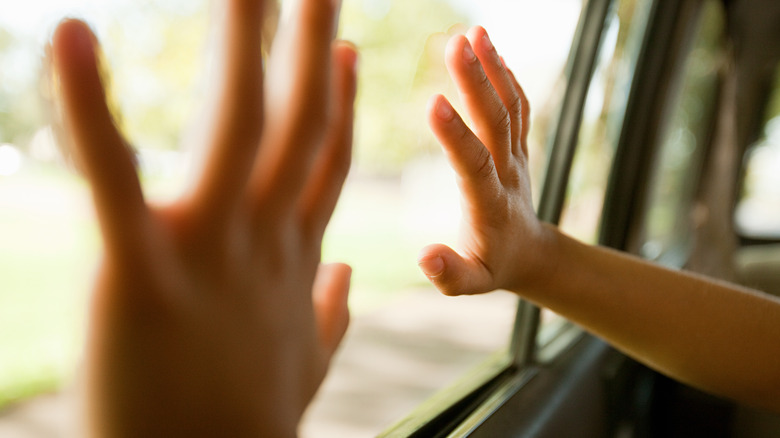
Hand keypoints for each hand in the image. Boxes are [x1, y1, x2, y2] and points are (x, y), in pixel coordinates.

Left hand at [51, 0, 356, 434]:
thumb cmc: (248, 430)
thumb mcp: (305, 366)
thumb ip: (330, 313)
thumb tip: (347, 277)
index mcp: (292, 259)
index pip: (324, 161)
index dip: (339, 101)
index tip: (347, 48)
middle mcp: (262, 240)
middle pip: (297, 123)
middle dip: (310, 45)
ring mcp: (206, 251)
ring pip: (234, 127)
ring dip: (241, 44)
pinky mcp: (137, 273)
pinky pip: (112, 176)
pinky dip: (89, 106)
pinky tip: (76, 35)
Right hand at [419, 26, 550, 295]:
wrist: (531, 254)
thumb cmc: (492, 268)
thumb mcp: (470, 284)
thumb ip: (448, 273)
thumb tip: (424, 257)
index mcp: (489, 204)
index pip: (473, 164)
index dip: (455, 135)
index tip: (433, 101)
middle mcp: (507, 173)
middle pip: (496, 122)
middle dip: (476, 82)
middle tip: (456, 43)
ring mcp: (517, 156)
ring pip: (510, 107)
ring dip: (493, 68)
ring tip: (474, 32)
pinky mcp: (519, 145)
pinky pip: (518, 106)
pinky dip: (506, 75)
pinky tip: (489, 48)